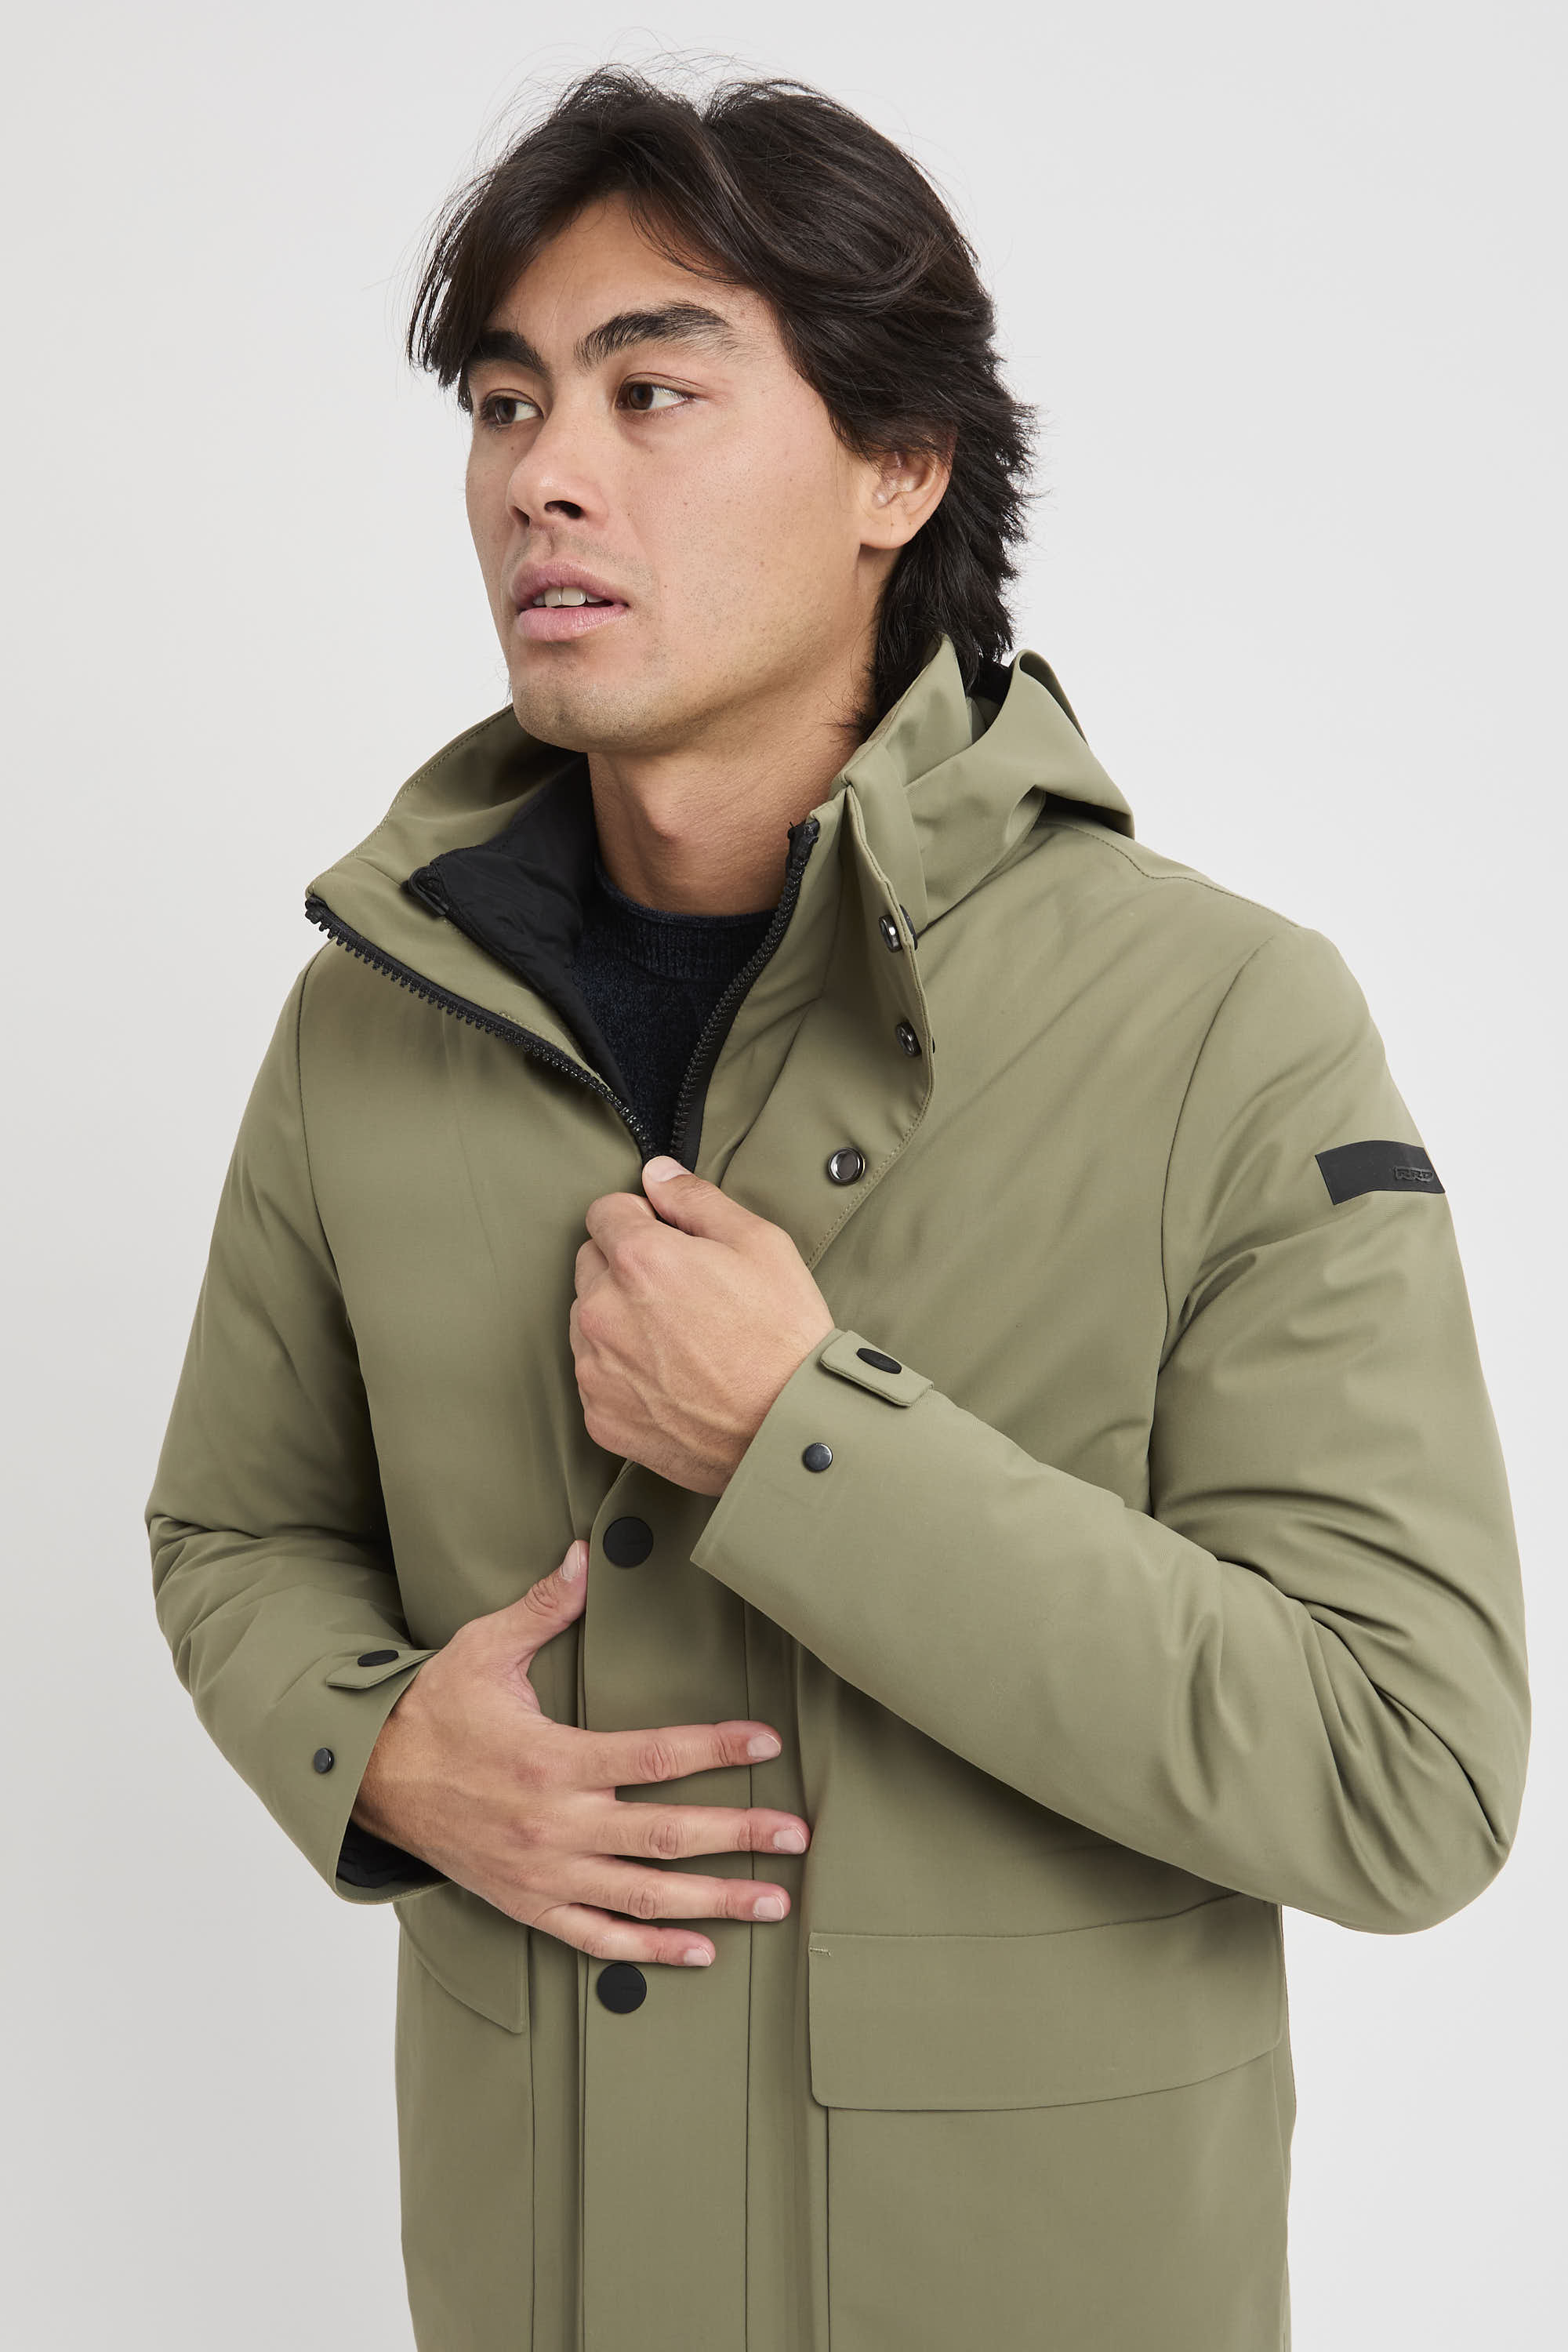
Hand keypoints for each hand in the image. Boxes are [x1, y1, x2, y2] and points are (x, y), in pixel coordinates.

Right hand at [350, 1540, 811, 1965]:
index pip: (655, 1757)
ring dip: (715, 1901)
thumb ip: (542, 1608)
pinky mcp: (529, 1904)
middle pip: (666, 1835)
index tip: (767, 1743)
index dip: (717, 1748)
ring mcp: (545, 1873)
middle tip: (797, 1837)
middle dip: (741, 1834)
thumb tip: (584, 1555)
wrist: (370, 1781)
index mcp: (553, 1760)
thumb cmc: (433, 1712)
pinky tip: (700, 1952)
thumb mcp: (482, 1650)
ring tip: (773, 1901)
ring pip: (645, 1896)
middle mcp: (556, 1825)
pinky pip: (598, 1937)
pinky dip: (651, 1951)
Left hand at [570, 1156, 836, 1494]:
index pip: (604, 1212)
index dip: (641, 1219)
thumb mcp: (760, 1245)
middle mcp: (604, 1311)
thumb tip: (657, 1174)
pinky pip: (595, 1375)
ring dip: (619, 1318)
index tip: (669, 1239)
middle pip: (591, 1264)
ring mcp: (597, 1368)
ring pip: (587, 1320)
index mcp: (639, 1258)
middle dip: (626, 1267)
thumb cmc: (784, 1337)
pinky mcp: (600, 1416)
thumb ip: (696, 1200)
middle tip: (682, 1293)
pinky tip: (668, 1378)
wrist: (790, 1431)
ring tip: (678, 1339)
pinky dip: (620, 1371)